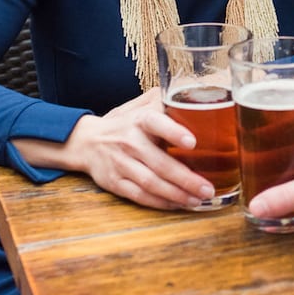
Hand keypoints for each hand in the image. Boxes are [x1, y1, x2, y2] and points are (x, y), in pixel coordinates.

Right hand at [20, 87, 215, 210]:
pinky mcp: (115, 182)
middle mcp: (130, 142)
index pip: (156, 123)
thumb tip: (194, 90)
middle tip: (208, 188)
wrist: (85, 141)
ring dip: (177, 194)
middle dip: (186, 179)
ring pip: (151, 183)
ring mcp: (121, 164)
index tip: (192, 142)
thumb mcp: (139, 105)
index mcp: (139, 119)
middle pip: (159, 163)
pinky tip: (178, 204)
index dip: (173, 132)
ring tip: (199, 200)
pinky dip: (161, 203)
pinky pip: (140, 196)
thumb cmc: (124, 123)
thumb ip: (163, 100)